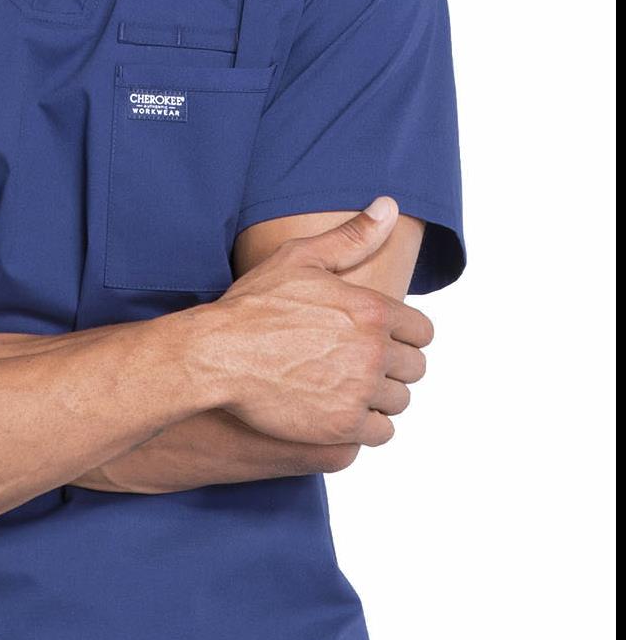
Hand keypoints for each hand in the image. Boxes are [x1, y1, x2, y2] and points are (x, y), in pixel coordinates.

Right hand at [203, 198, 435, 449]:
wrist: (216, 356)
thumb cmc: (253, 306)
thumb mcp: (301, 259)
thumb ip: (352, 236)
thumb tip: (389, 206)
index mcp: (371, 310)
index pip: (422, 332)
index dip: (402, 336)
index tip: (378, 340)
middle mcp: (373, 351)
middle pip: (414, 369)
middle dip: (392, 368)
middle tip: (358, 366)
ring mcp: (359, 391)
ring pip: (398, 402)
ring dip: (379, 398)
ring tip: (347, 389)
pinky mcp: (343, 426)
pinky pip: (380, 433)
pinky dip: (366, 426)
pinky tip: (341, 413)